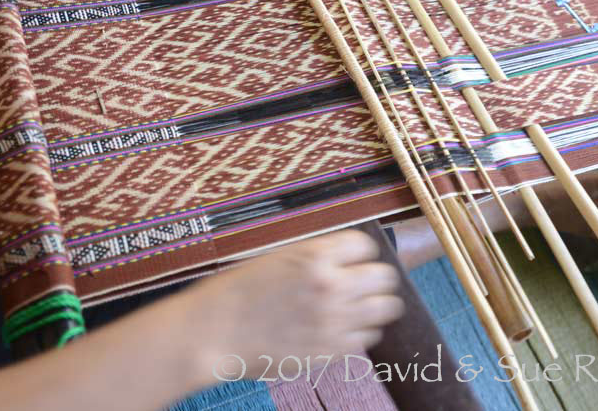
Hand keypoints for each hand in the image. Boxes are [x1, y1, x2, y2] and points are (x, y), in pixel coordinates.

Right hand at [182, 230, 403, 381]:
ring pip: (385, 309)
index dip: (358, 253)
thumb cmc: (237, 291)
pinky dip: (361, 332)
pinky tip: (343, 328)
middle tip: (364, 283)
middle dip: (376, 278)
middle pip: (384, 277)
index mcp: (315, 257)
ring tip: (360, 307)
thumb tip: (346, 258)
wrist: (213, 332)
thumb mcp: (277, 257)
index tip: (353, 259)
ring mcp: (334, 321)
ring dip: (375, 305)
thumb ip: (315, 256)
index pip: (364, 246)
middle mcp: (331, 286)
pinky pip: (367, 338)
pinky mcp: (330, 350)